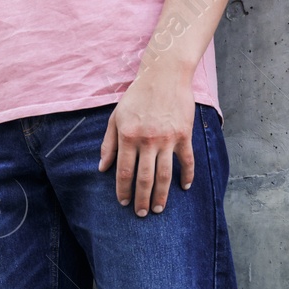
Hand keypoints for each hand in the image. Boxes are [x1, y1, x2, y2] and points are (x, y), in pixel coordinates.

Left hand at [99, 64, 195, 215]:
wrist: (164, 75)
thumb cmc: (137, 96)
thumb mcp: (116, 118)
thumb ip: (108, 144)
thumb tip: (102, 168)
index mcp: (128, 137)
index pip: (124, 172)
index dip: (123, 190)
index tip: (123, 202)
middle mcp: (147, 141)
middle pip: (144, 179)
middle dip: (141, 200)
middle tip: (141, 214)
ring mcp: (167, 139)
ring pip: (165, 175)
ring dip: (162, 195)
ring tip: (159, 208)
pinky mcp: (184, 135)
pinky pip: (187, 160)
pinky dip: (187, 175)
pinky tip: (185, 187)